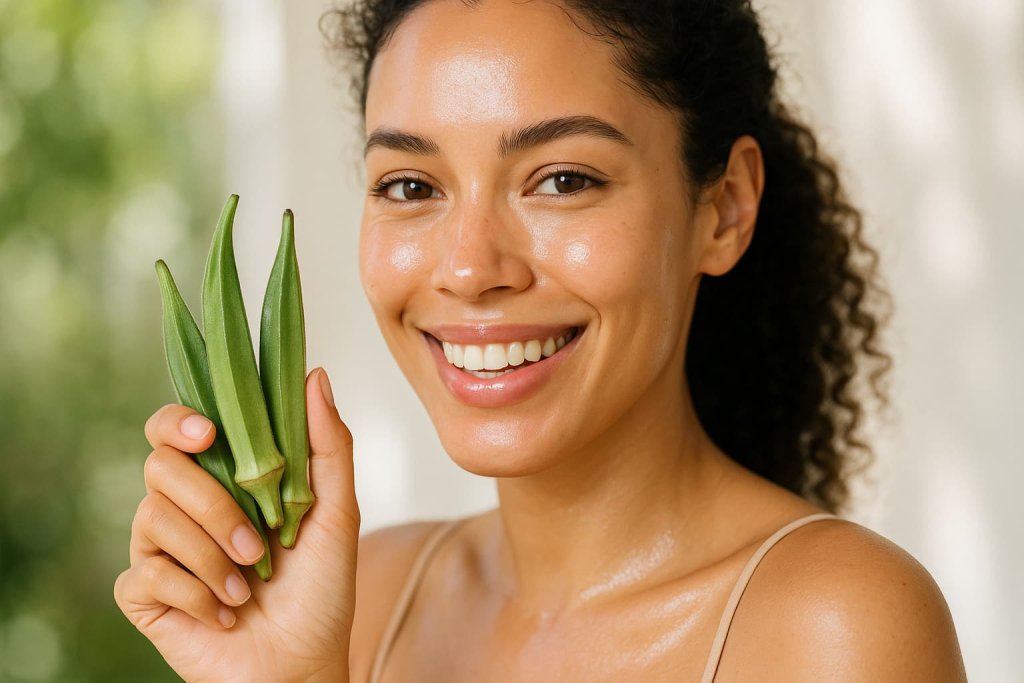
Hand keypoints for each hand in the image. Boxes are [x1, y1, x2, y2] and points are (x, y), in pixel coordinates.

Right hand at [114, 368, 357, 682]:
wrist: (302, 665)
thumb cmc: (322, 590)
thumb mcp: (338, 513)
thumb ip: (328, 445)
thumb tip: (315, 375)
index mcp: (225, 478)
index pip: (178, 427)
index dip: (180, 419)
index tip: (209, 432)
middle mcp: (186, 506)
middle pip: (161, 466)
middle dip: (213, 506)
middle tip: (255, 544)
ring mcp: (160, 548)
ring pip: (153, 518)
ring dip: (213, 558)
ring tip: (247, 588)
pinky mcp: (143, 593)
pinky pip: (144, 573)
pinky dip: (195, 595)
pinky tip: (223, 613)